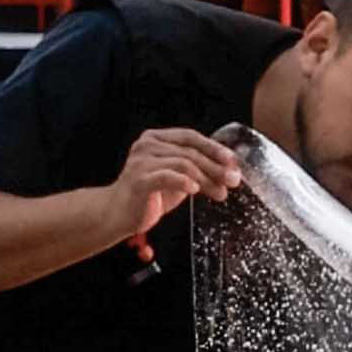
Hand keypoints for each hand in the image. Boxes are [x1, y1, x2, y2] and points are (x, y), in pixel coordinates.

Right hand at [104, 126, 243, 263]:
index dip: (213, 147)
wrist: (117, 214)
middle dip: (216, 166)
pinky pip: (167, 177)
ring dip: (207, 179)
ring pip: (183, 164)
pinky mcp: (140, 180)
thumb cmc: (147, 196)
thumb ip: (196, 171)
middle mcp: (147, 145)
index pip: (190, 137)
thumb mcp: (176, 178)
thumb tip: (229, 174)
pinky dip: (185, 182)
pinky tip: (196, 190)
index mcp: (156, 139)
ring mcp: (142, 161)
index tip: (232, 160)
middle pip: (190, 151)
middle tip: (233, 179)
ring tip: (221, 192)